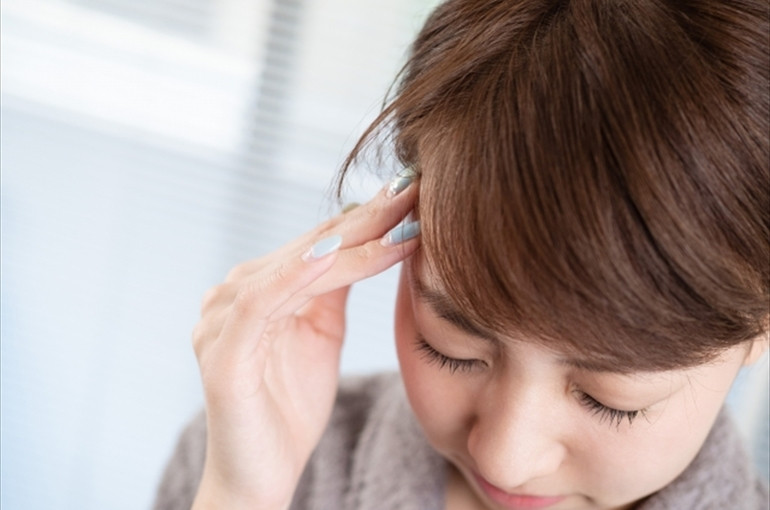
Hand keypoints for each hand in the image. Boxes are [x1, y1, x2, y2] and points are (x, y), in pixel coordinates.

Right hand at [191, 175, 418, 509]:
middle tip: (411, 190)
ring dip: (346, 243)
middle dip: (365, 220)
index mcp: (258, 289)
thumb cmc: (289, 407)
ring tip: (394, 220)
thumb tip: (362, 239)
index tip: (411, 193)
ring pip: (291, 268)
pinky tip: (333, 254)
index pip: (317, 243)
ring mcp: (221, 321)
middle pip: (308, 246)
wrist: (261, 474)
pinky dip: (295, 276)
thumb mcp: (321, 334)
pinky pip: (259, 304)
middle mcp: (234, 295)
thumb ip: (331, 288)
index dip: (365, 219)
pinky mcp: (221, 354)